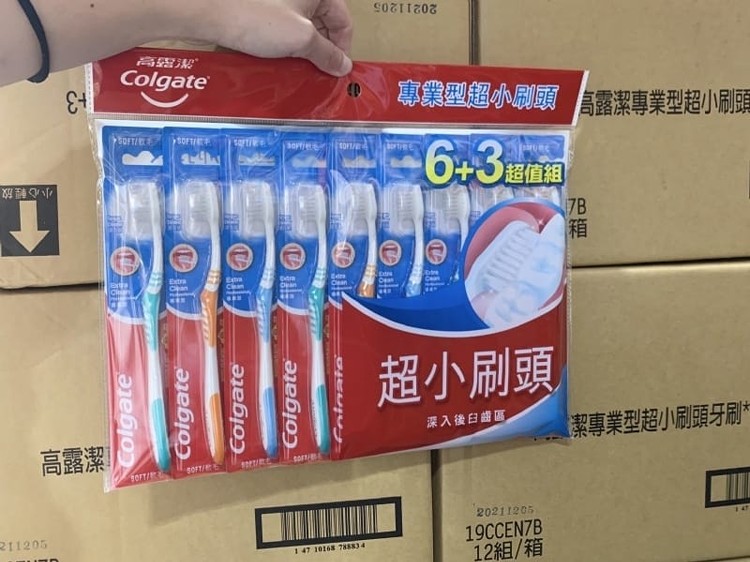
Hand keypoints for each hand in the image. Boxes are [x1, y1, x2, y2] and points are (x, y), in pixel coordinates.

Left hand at [193, 0, 353, 75]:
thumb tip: (342, 65)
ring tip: (298, 67)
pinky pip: (285, 25)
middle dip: (322, 48)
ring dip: (304, 48)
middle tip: (318, 71)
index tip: (336, 69)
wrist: (209, 11)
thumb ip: (327, 53)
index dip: (343, 47)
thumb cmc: (254, 17)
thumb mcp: (301, 39)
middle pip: (323, 22)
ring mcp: (282, 0)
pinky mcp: (264, 7)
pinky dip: (287, 42)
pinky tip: (281, 57)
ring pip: (304, 25)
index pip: (343, 20)